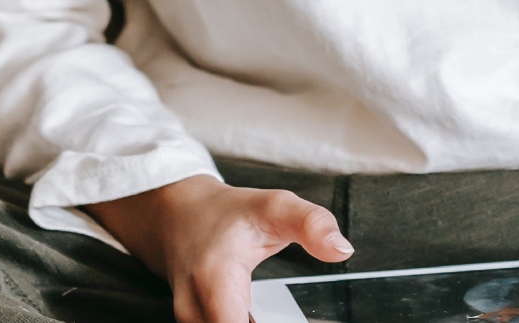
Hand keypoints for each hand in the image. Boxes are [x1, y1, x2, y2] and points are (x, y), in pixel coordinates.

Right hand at [86, 175, 351, 322]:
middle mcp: (195, 311)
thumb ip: (311, 224)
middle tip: (303, 317)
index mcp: (215, 282)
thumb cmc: (226, 216)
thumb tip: (342, 250)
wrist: (177, 218)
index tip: (304, 320)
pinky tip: (272, 318)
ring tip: (288, 315)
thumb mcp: (273, 207)